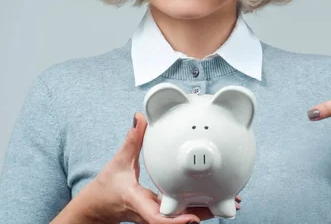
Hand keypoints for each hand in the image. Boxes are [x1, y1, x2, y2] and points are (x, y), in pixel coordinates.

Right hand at [83, 113, 240, 223]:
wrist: (98, 208)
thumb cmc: (106, 188)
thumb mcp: (118, 162)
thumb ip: (132, 140)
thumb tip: (139, 117)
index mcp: (139, 202)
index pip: (158, 218)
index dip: (176, 221)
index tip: (193, 219)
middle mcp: (150, 213)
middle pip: (180, 220)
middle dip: (204, 214)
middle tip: (229, 204)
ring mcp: (156, 215)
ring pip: (184, 218)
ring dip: (206, 211)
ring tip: (233, 202)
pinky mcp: (160, 212)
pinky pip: (181, 213)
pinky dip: (198, 207)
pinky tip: (214, 200)